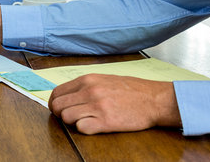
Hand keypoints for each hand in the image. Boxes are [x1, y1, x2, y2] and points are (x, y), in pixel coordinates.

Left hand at [48, 74, 181, 133]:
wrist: (154, 99)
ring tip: (85, 121)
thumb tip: (68, 95)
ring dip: (72, 122)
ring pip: (67, 117)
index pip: (57, 92)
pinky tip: (94, 125)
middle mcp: (90, 91)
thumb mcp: (104, 79)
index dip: (55, 103)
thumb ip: (85, 86)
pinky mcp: (106, 121)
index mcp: (88, 79)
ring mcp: (97, 106)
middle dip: (60, 114)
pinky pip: (82, 128)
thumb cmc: (132, 90)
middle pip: (58, 106)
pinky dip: (84, 129)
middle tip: (70, 118)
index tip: (59, 109)